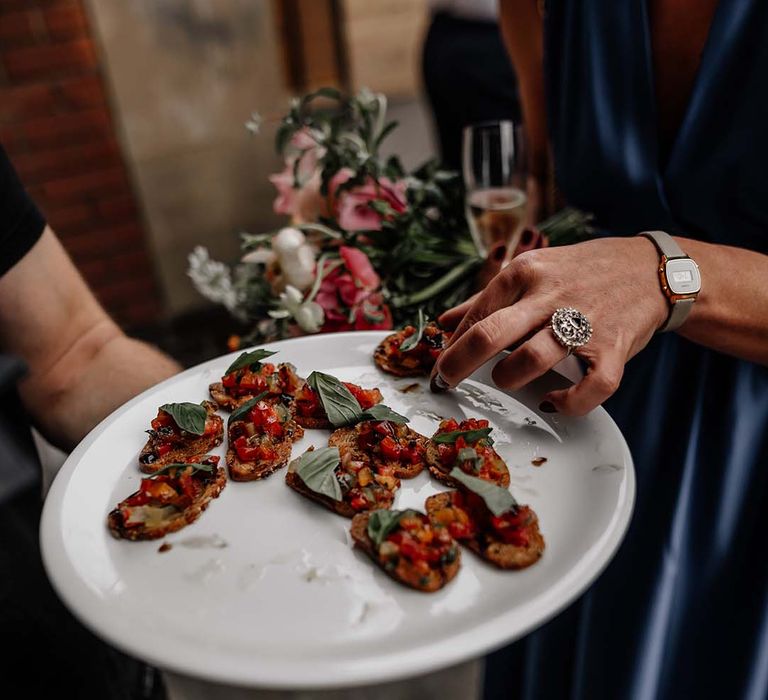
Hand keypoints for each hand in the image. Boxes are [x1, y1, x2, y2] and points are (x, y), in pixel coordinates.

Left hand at [432, 237, 668, 414]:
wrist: (650, 269)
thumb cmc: (582, 272)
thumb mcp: (532, 270)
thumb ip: (486, 298)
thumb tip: (444, 322)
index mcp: (526, 271)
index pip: (475, 314)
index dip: (451, 345)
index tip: (440, 365)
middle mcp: (550, 295)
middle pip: (491, 334)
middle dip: (458, 364)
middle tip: (445, 381)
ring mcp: (583, 322)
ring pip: (532, 359)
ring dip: (509, 377)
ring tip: (505, 378)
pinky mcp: (613, 348)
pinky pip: (590, 387)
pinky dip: (568, 402)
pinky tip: (553, 401)